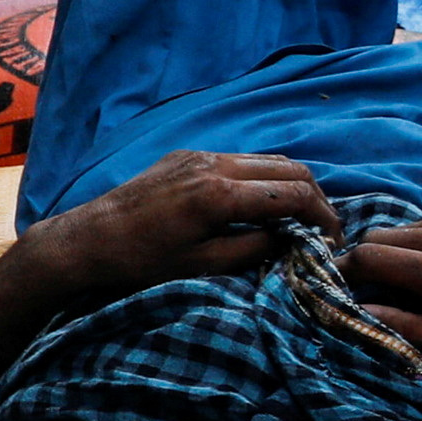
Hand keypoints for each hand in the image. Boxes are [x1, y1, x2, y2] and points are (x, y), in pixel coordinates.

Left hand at [30, 152, 334, 307]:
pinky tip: (259, 204)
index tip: (334, 241)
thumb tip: (292, 240)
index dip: (324, 217)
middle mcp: (215, 164)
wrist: (87, 240)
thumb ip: (255, 248)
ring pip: (267, 159)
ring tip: (297, 217)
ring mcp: (199, 155)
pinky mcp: (186, 156)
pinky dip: (262, 178)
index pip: (294, 194)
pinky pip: (240, 159)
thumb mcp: (205, 265)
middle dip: (315, 198)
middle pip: (290, 169)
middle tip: (323, 229)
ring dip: (290, 185)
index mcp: (221, 193)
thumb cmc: (143, 262)